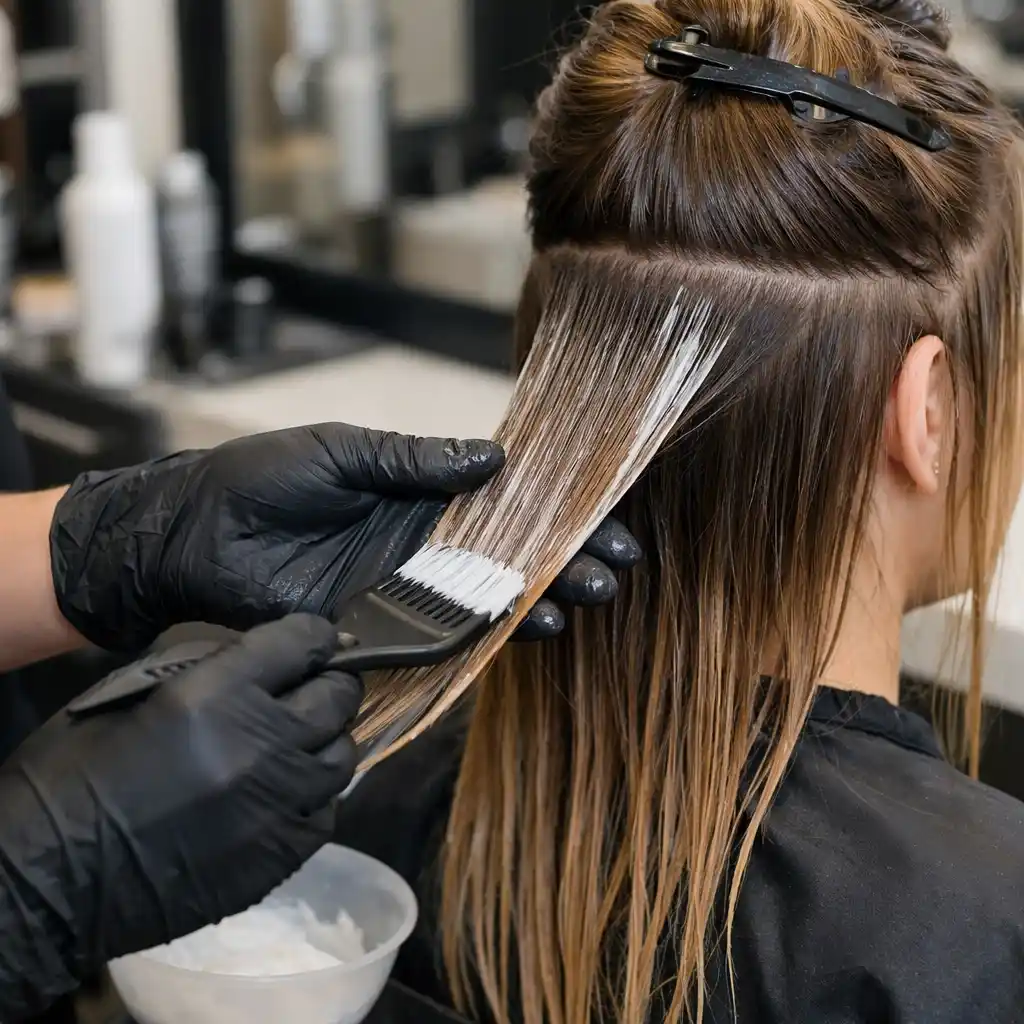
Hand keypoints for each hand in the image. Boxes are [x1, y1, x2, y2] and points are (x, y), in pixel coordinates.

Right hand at [0, 615, 360, 1020]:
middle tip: (314, 686)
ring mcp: (276, 806)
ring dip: (326, 740)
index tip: (315, 639)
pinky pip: (326, 812)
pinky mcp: (278, 857)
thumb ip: (205, 667)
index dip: (314, 636)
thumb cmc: (74, 774)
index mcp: (215, 695)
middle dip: (331, 683)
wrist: (49, 878)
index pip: (301, 644)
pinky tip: (289, 792)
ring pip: (342, 757)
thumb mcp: (130, 691)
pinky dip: (315, 795)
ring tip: (302, 741)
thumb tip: (263, 656)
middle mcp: (260, 746)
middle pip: (337, 698)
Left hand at [49, 424, 641, 652]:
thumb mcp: (343, 452)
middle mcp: (425, 542)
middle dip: (566, 558)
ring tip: (587, 598)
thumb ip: (414, 461)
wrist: (195, 534)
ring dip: (542, 598)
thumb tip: (496, 457)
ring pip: (490, 596)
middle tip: (614, 570)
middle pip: (512, 552)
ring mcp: (408, 587)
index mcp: (419, 492)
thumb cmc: (262, 479)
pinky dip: (489, 633)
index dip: (558, 509)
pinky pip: (445, 634)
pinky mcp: (382, 628)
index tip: (608, 516)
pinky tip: (530, 628)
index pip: (507, 500)